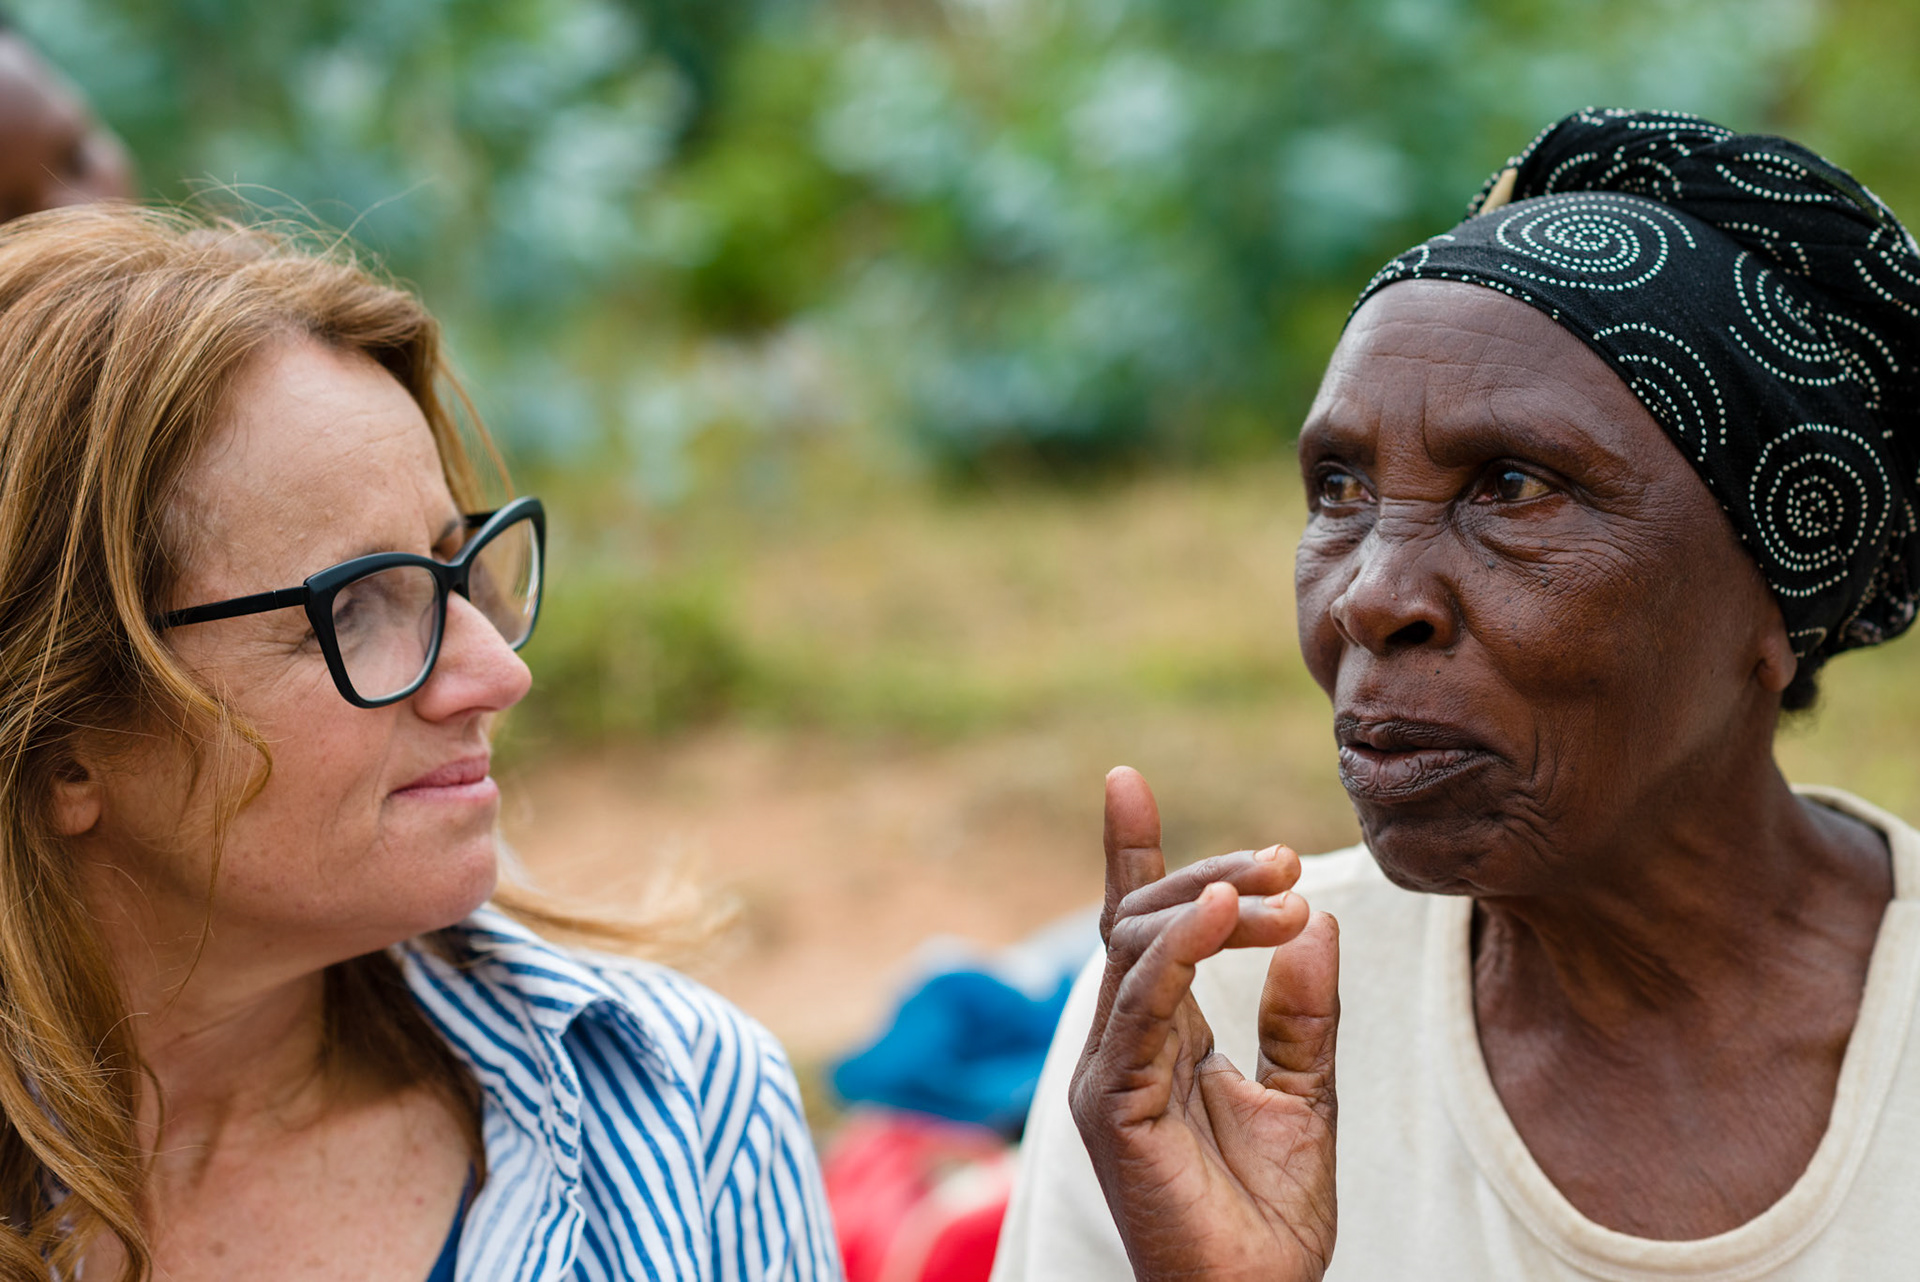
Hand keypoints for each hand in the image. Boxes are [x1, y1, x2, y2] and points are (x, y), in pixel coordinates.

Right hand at [1070, 766, 1339, 1281]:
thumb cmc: (1267, 1217)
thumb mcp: (1305, 1095)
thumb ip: (1304, 1013)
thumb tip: (1315, 921)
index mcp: (1161, 1037)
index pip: (1141, 927)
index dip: (1132, 852)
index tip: (1124, 779)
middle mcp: (1123, 1044)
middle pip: (1143, 923)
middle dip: (1211, 877)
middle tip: (1285, 862)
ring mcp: (1110, 1072)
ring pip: (1137, 948)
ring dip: (1209, 902)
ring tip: (1275, 886)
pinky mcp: (1115, 1104)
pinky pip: (1141, 1007)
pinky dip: (1177, 951)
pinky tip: (1220, 914)